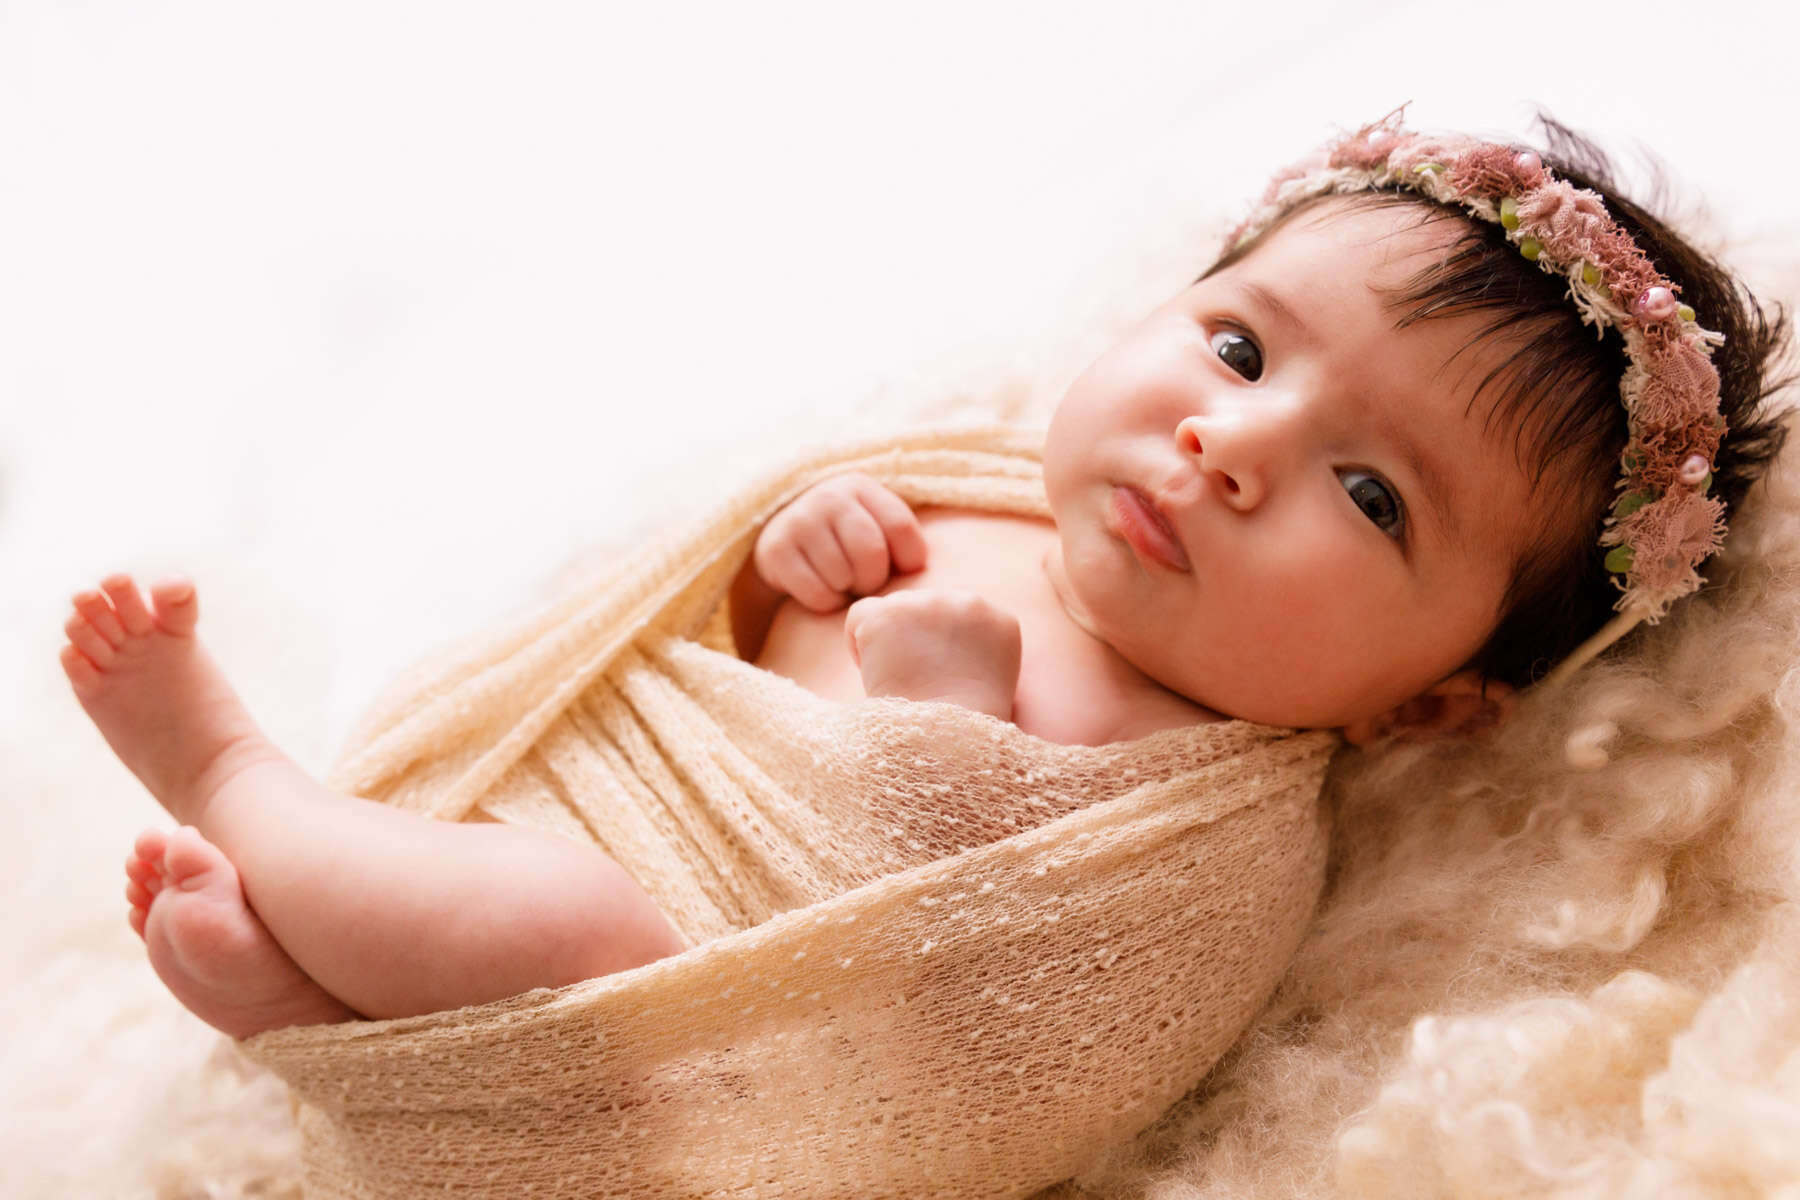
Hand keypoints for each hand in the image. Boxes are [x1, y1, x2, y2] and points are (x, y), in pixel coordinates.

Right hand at [753, 472, 927, 610]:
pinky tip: (821, 588)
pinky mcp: (775, 550)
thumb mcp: (875, 524)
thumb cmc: (846, 538)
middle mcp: (828, 496)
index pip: (900, 526)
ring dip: (847, 590)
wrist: (785, 536)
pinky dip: (826, 602)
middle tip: (865, 580)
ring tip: (841, 580)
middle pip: (871, 554)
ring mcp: (798, 520)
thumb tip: (920, 570)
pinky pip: (818, 594)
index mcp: (861, 487)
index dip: (909, 558)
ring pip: (843, 577)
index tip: (903, 568)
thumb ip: (902, 538)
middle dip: (873, 578)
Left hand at [844, 590, 1020, 719]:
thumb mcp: (986, 680)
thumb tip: (935, 640)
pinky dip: (858, 641)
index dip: (942, 645)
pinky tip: (872, 671)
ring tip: (898, 682)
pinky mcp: (890, 613)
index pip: (961, 615)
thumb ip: (969, 649)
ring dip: (890, 642)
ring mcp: (929, 603)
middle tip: (914, 682)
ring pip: (894, 610)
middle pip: (926, 607)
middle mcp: (969, 602)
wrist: (946, 741)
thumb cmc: (962, 730)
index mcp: (1000, 621)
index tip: (938, 676)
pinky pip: (861, 614)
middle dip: (915, 639)